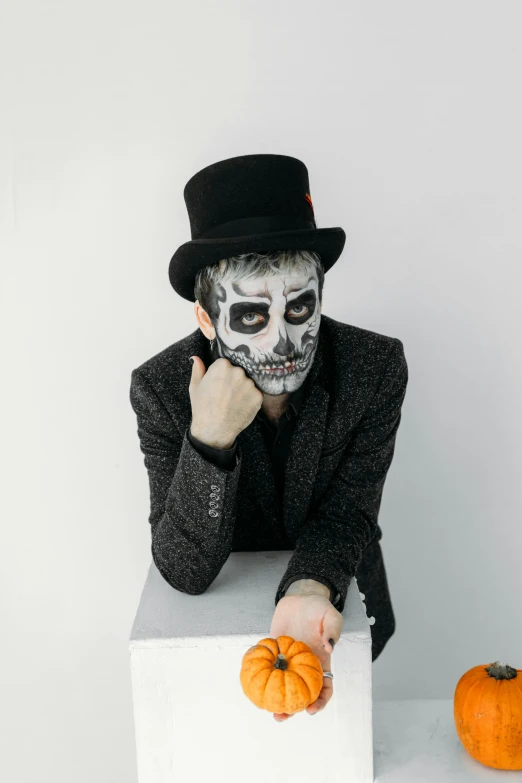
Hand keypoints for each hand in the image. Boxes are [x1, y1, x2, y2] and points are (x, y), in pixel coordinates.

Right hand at [188, 355, 262, 447]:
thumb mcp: (195, 387)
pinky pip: (255, 394)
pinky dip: (250, 400)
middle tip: (226, 395)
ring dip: (243, 390)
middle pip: (239, 372)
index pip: (226, 364)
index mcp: (222, 366)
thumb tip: (196, 358)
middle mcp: (238, 371)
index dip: (222, 375)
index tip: (219, 384)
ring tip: (233, 402)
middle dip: (234, 381)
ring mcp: (249, 384)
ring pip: (248, 383)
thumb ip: (198, 370)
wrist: (214, 430)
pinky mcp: (258, 396)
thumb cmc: (202, 408)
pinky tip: (240, 407)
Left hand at [269, 593, 342, 721]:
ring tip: (266, 709)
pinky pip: (266, 667)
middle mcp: (304, 666)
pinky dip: (261, 677)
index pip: (323, 689)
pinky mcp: (274, 652)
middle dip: (292, 710)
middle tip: (281, 716)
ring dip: (275, 700)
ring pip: (282, 686)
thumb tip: (329, 648)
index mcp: (320, 663)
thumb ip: (333, 631)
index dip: (319, 702)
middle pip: (300, 695)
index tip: (311, 709)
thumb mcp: (332, 616)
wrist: (301, 597)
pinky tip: (252, 684)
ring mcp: (288, 661)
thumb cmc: (319, 608)